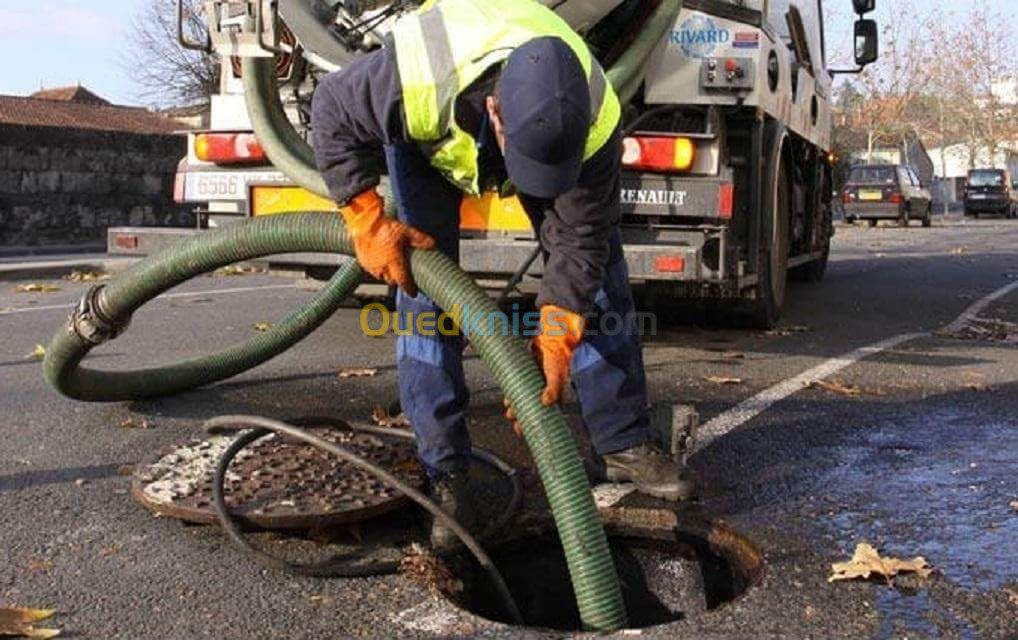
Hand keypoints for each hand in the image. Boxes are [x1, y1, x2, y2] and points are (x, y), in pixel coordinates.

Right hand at [340, 189, 435, 296]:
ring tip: (392, 267)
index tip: (413, 293)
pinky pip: (372, 271)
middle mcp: (382, 267)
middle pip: (392, 281)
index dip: (409, 289)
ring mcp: (371, 266)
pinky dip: (377, 269)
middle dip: (398, 280)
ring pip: (381, 277)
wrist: (364, 222)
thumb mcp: (405, 231)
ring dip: (387, 275)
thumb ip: (419, 239)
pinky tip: (380, 261)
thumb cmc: (383, 227)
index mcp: (394, 262)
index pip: (403, 281)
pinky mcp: (363, 262)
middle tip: (403, 275)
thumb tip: (432, 244)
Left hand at [503, 304, 584, 434]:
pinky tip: (508, 399)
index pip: (546, 415)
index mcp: (556, 395)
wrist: (552, 339)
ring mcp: (538, 385)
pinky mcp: (530, 377)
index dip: (536, 424)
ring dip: (517, 408)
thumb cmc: (557, 356)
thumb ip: (553, 388)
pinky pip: (521, 390)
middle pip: (534, 410)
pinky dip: (514, 395)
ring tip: (510, 413)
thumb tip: (546, 402)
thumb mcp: (556, 373)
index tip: (526, 432)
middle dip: (523, 419)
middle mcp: (547, 392)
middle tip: (516, 425)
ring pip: (526, 401)